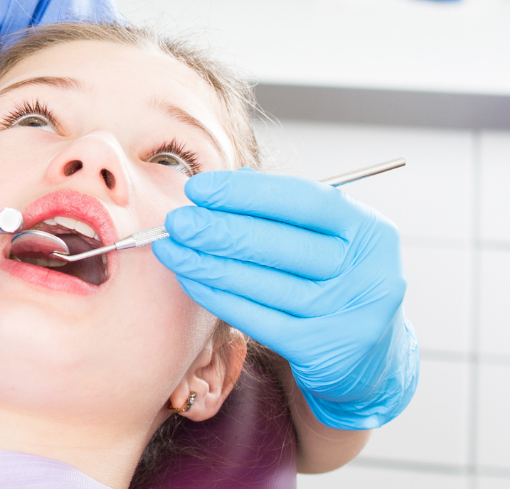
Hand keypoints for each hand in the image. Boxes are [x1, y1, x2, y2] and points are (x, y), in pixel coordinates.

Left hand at [154, 169, 418, 429]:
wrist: (370, 356)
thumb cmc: (333, 280)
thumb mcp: (323, 238)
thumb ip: (280, 208)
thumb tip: (221, 185)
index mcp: (370, 231)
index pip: (306, 201)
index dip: (246, 193)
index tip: (198, 189)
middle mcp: (369, 272)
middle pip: (280, 244)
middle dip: (219, 230)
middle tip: (176, 222)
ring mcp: (350, 315)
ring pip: (265, 283)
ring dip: (208, 264)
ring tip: (172, 249)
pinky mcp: (325, 350)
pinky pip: (258, 319)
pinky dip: (218, 297)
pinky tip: (191, 280)